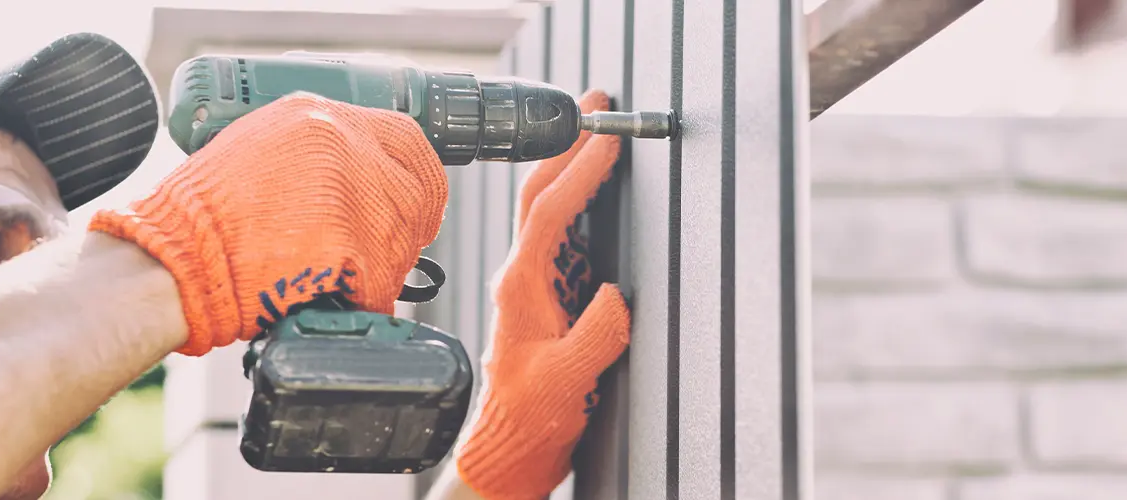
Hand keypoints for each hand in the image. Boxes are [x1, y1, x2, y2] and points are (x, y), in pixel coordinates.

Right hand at [88, 93, 448, 355]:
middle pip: (419, 188)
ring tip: (344, 274)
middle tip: (384, 247)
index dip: (416, 174)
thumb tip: (365, 177)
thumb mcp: (259, 151)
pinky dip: (370, 294)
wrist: (173, 264)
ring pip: (406, 234)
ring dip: (387, 263)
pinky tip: (339, 295)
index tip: (413, 198)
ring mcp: (351, 189)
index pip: (406, 136)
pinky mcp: (354, 239)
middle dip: (410, 223)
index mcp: (316, 115)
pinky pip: (387, 276)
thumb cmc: (204, 221)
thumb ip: (317, 154)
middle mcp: (340, 142)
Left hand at [456, 89, 629, 499]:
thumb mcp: (568, 379)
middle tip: (594, 107)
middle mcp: (522, 276)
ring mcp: (532, 281)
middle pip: (539, 194)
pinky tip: (594, 186)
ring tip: (596, 131)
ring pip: (547, 207)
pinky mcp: (546, 293)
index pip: (549, 213)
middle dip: (567, 146)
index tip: (605, 139)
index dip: (579, 172)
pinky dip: (578, 197)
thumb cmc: (532, 415)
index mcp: (522, 288)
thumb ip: (596, 335)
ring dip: (570, 164)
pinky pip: (560, 232)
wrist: (511, 443)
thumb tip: (615, 293)